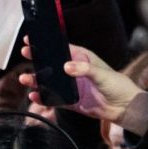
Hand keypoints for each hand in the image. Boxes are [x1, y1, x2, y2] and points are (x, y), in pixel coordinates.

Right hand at [18, 38, 147, 133]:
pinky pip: (53, 99)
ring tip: (25, 79)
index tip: (34, 41)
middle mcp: (74, 71)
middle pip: (52, 65)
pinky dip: (43, 98)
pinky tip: (34, 96)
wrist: (122, 107)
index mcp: (82, 59)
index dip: (48, 45)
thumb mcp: (101, 74)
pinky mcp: (69, 101)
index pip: (62, 49)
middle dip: (38, 60)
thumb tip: (66, 67)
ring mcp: (70, 86)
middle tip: (26, 54)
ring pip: (49, 82)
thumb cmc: (116, 85)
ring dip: (36, 81)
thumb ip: (84, 69)